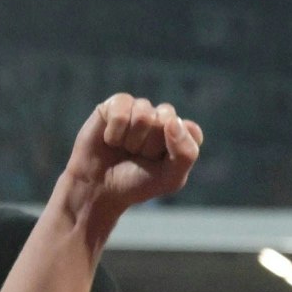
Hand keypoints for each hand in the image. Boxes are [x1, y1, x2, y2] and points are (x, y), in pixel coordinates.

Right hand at [64, 93, 202, 216]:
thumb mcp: (170, 179)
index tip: (162, 163)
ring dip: (132, 140)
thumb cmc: (138, 183)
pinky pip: (121, 111)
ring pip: (143, 115)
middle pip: (167, 120)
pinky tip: (111, 140)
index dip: (175, 150)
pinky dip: (115, 132)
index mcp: (182, 135)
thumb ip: (185, 154)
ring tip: (126, 148)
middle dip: (151, 145)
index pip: (191, 131)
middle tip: (140, 156)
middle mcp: (163, 119)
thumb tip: (173, 121)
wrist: (99, 186)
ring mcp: (140, 109)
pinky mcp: (116, 105)